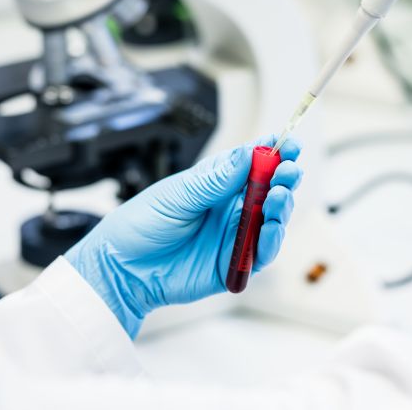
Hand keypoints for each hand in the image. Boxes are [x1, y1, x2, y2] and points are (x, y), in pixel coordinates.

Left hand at [65, 136, 302, 337]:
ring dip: (282, 206)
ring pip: (271, 218)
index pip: (251, 162)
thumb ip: (214, 179)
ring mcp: (233, 235)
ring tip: (280, 195)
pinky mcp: (233, 263)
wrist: (122, 269)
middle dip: (284, 176)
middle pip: (268, 189)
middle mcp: (229, 208)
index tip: (286, 142)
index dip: (271, 151)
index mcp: (215, 184)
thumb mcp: (176, 195)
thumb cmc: (141, 225)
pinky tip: (272, 227)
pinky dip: (272, 240)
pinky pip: (262, 252)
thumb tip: (247, 153)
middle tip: (289, 170)